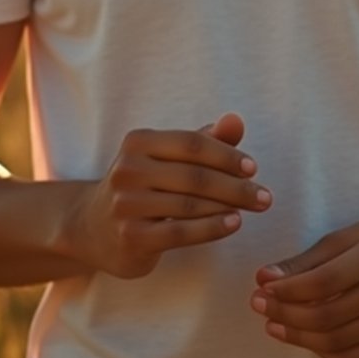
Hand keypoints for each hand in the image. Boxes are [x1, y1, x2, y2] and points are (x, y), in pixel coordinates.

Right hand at [81, 112, 271, 278]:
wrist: (92, 227)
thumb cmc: (143, 184)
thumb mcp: (167, 158)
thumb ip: (204, 140)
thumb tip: (237, 120)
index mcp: (138, 141)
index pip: (191, 144)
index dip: (226, 154)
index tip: (253, 168)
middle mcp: (128, 169)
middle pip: (194, 176)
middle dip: (236, 186)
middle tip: (266, 197)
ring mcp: (126, 204)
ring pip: (190, 205)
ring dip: (229, 207)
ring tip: (253, 208)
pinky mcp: (131, 236)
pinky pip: (180, 232)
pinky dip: (211, 228)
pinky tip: (233, 224)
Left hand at [250, 213, 358, 357]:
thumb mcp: (347, 236)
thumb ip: (307, 260)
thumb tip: (265, 277)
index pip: (323, 282)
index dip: (286, 289)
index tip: (261, 285)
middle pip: (327, 316)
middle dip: (285, 313)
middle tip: (259, 304)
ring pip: (335, 342)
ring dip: (297, 336)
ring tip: (274, 322)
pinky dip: (322, 351)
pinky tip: (305, 336)